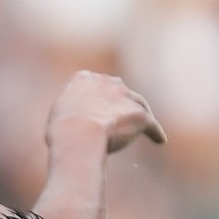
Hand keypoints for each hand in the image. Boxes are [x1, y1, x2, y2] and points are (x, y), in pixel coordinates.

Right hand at [45, 71, 165, 154]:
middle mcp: (108, 83)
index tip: (100, 101)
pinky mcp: (140, 115)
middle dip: (121, 100)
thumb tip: (71, 120)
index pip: (94, 82)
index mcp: (84, 79)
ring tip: (144, 126)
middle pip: (120, 90)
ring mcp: (126, 97)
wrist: (79, 135)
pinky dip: (155, 132)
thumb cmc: (63, 130)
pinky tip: (160, 140)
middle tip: (122, 113)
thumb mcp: (58, 114)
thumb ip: (69, 111)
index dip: (97, 94)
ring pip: (138, 105)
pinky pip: (151, 125)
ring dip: (140, 114)